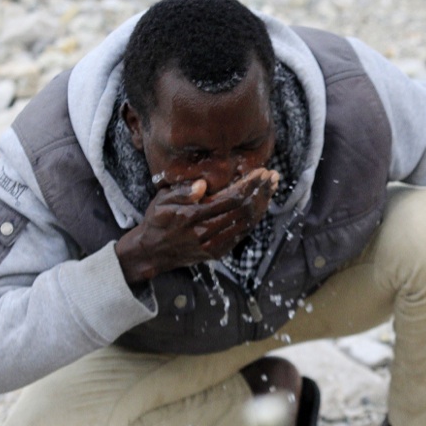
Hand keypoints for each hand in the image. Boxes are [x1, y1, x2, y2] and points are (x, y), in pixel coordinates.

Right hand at [116, 168, 279, 283]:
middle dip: (261, 192)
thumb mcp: (162, 200)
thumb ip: (182, 192)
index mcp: (192, 216)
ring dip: (262, 204)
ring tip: (271, 188)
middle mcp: (205, 233)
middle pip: (243, 211)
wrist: (152, 252)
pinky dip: (254, 218)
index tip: (261, 172)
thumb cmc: (157, 220)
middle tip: (272, 176)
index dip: (250, 185)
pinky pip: (242, 234)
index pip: (231, 199)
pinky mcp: (217, 253)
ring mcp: (213, 245)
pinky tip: (261, 205)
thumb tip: (202, 184)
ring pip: (246, 223)